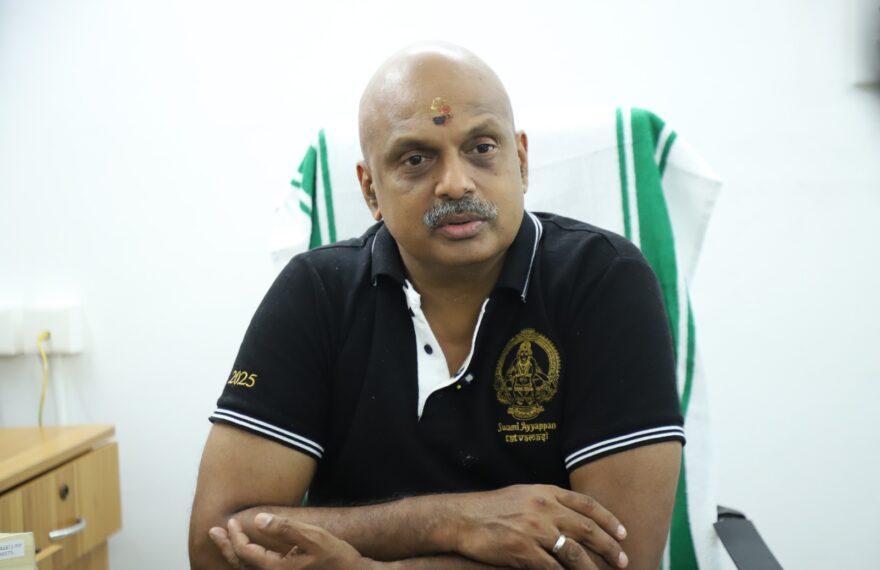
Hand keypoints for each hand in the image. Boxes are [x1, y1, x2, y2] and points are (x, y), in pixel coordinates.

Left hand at [209, 514, 375, 568]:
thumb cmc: (336, 556)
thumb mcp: (313, 537)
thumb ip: (285, 528)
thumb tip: (259, 519)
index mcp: (277, 569)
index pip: (246, 553)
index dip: (235, 537)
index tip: (231, 521)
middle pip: (240, 565)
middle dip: (226, 548)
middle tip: (213, 531)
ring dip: (233, 554)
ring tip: (223, 540)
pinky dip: (246, 561)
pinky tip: (246, 551)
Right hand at [448, 484, 627, 569]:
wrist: (463, 518)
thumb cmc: (492, 507)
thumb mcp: (524, 494)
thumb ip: (549, 502)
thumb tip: (573, 516)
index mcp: (546, 492)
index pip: (587, 504)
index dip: (608, 520)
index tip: (622, 533)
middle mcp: (544, 509)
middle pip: (587, 529)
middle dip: (609, 547)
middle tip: (623, 560)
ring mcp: (535, 530)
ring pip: (575, 553)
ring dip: (593, 568)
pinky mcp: (524, 551)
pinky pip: (553, 569)